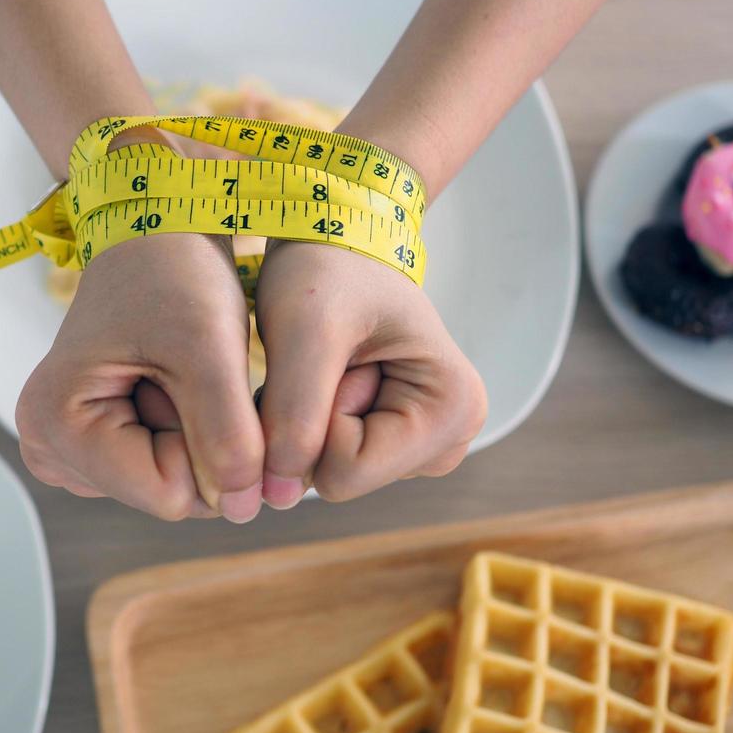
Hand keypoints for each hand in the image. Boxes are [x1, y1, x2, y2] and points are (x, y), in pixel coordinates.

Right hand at [15, 231, 266, 521]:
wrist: (155, 230)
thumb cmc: (171, 271)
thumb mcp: (208, 348)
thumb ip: (227, 435)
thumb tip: (242, 510)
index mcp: (56, 425)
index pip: (170, 494)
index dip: (215, 450)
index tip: (208, 382)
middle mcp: (49, 446)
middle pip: (167, 494)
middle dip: (203, 440)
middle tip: (194, 369)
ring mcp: (69, 449)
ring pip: (171, 483)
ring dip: (198, 433)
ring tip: (182, 369)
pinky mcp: (93, 443)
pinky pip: (164, 466)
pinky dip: (188, 429)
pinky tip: (175, 380)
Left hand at [252, 241, 486, 506]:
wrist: (334, 232)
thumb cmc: (327, 266)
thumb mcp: (305, 331)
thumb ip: (294, 417)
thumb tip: (279, 499)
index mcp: (453, 411)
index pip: (345, 473)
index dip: (313, 419)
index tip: (328, 358)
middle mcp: (451, 437)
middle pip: (340, 479)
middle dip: (311, 420)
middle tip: (323, 356)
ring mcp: (424, 442)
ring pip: (329, 471)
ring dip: (307, 418)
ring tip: (325, 359)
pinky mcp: (395, 439)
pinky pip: (328, 457)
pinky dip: (310, 418)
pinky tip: (326, 373)